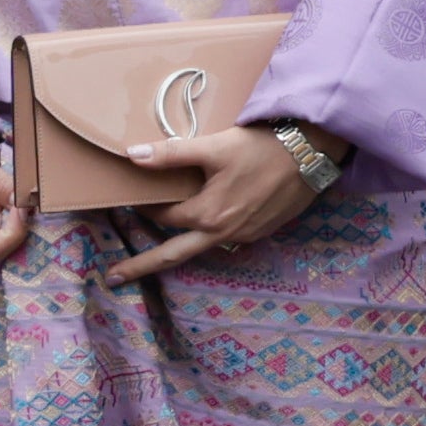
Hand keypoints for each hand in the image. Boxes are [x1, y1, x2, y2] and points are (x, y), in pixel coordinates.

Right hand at [0, 118, 27, 264]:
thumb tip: (24, 202)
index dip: (14, 234)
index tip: (22, 205)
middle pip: (8, 241)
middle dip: (27, 223)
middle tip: (35, 193)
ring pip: (15, 223)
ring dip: (28, 208)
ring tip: (32, 182)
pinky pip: (15, 203)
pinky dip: (25, 195)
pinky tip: (27, 177)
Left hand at [102, 122, 345, 282]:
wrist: (312, 152)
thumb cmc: (262, 147)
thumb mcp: (213, 147)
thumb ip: (171, 154)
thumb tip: (132, 156)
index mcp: (207, 215)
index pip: (163, 216)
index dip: (146, 205)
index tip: (133, 198)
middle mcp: (223, 233)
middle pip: (172, 254)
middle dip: (141, 266)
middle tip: (113, 278)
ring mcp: (244, 236)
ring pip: (201, 245)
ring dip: (180, 246)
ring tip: (158, 248)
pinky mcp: (261, 231)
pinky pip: (226, 238)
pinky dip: (209, 233)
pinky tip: (208, 222)